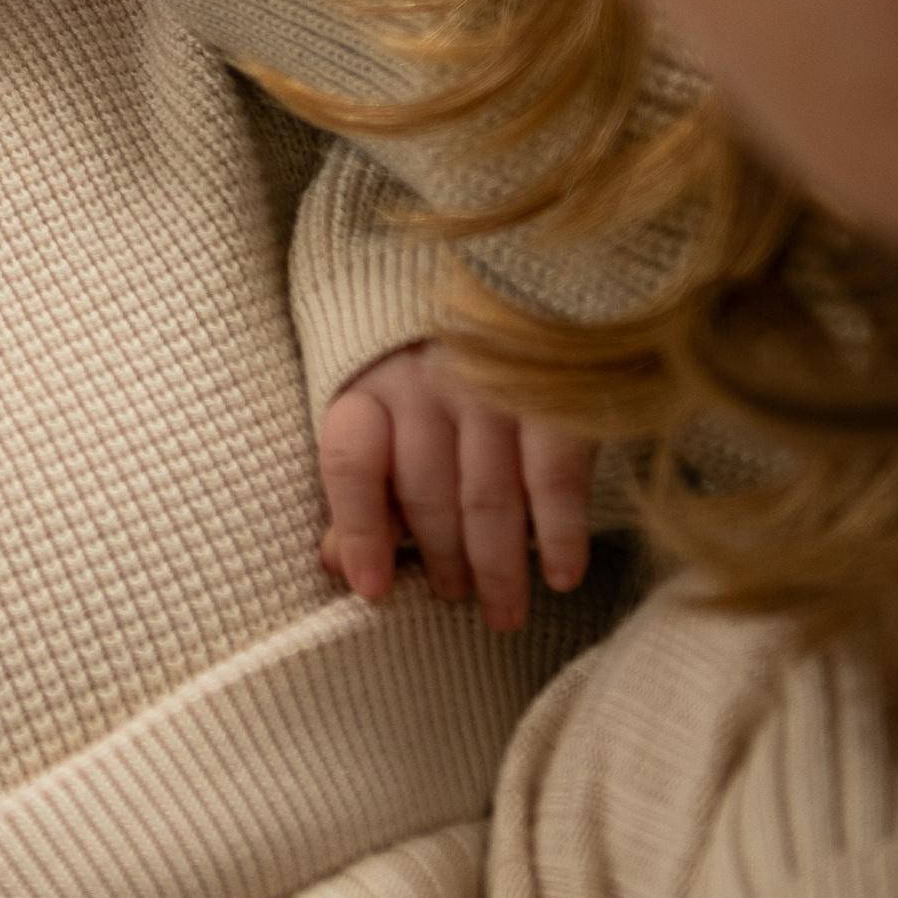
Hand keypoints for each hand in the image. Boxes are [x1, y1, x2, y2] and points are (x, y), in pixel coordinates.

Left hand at [317, 339, 595, 632]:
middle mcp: (427, 383)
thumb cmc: (439, 377)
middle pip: (426, 492)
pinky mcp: (556, 393)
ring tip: (502, 610)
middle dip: (441, 559)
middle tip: (457, 598)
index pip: (352, 461)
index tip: (373, 589)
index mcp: (373, 387)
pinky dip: (559, 534)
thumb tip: (336, 564)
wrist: (525, 286)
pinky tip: (561, 576)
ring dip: (496, 565)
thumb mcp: (388, 416)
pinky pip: (554, 478)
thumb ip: (363, 492)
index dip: (359, 531)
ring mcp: (494, 386)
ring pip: (487, 497)